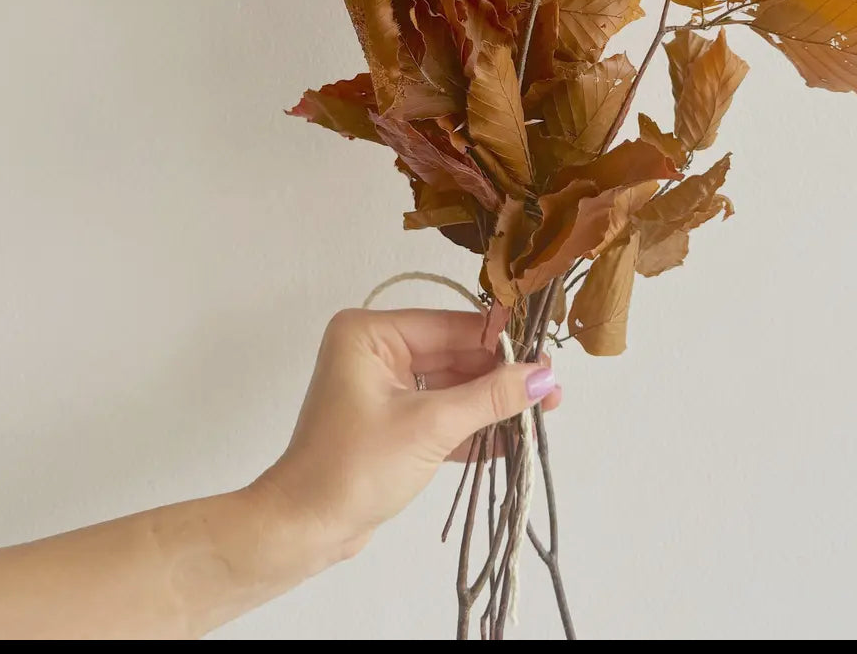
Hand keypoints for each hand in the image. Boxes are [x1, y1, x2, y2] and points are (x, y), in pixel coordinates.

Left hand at [253, 308, 560, 564]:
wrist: (304, 531)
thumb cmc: (355, 467)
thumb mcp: (430, 426)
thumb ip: (490, 397)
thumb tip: (546, 376)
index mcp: (372, 333)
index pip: (451, 326)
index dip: (502, 341)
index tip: (547, 354)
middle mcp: (377, 351)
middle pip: (456, 355)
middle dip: (502, 377)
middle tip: (552, 391)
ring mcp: (385, 388)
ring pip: (453, 385)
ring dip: (493, 403)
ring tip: (543, 413)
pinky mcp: (393, 422)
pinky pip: (442, 412)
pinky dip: (473, 426)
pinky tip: (513, 437)